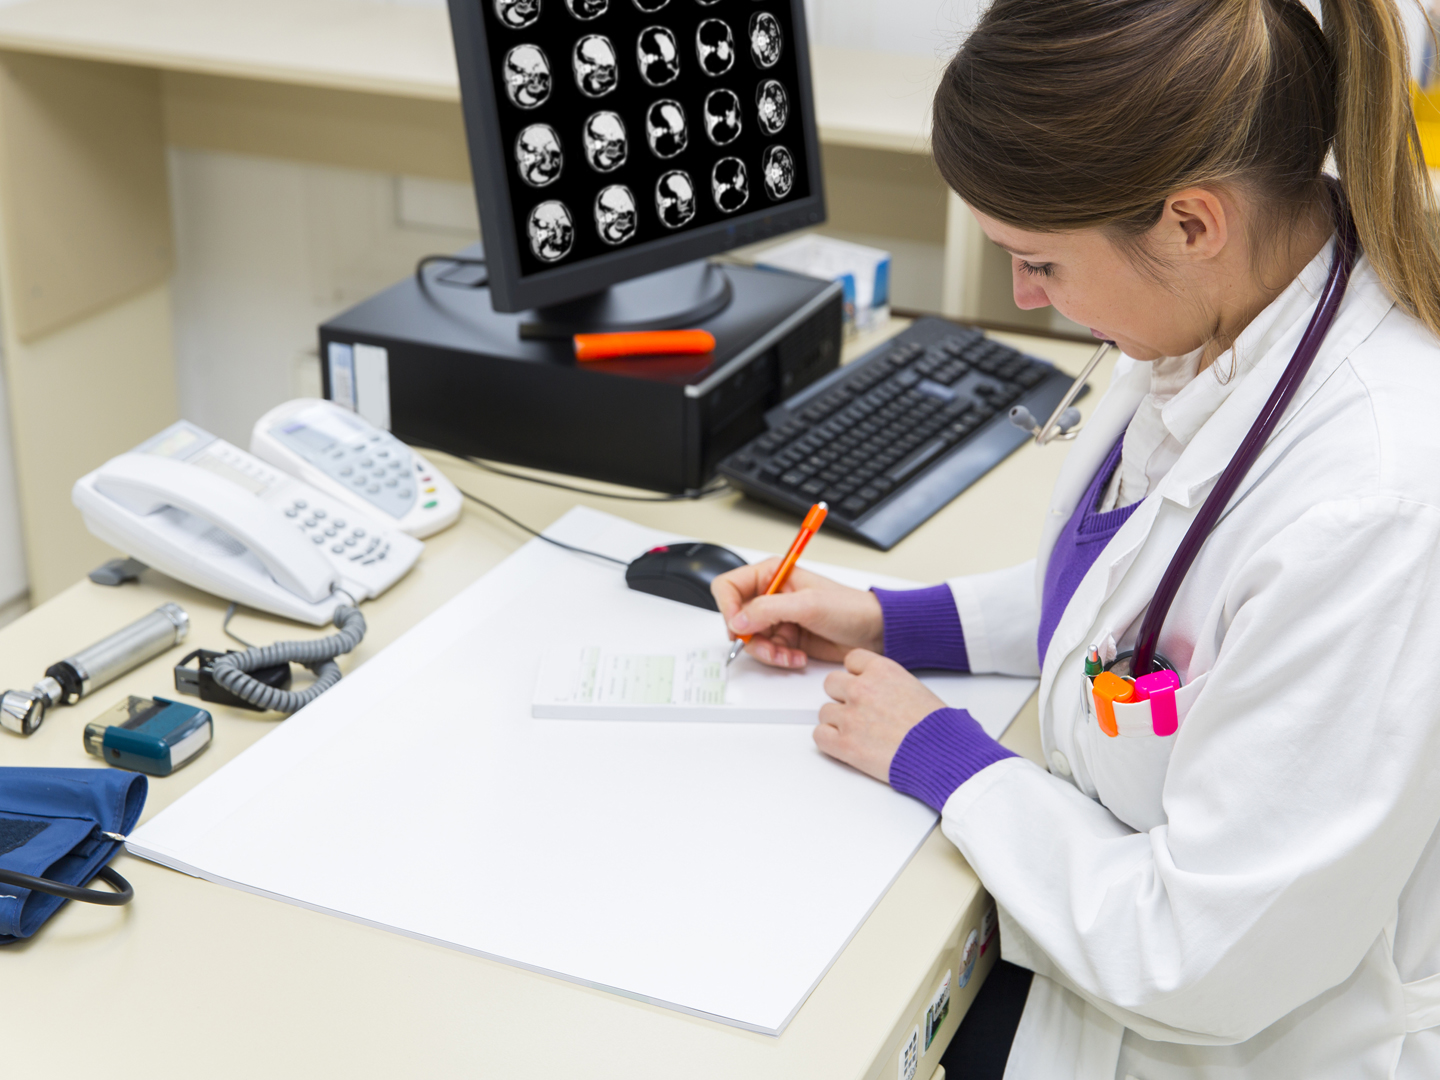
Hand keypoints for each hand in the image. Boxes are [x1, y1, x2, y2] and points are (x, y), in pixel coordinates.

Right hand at [711, 558, 883, 667]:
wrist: (872, 632)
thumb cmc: (849, 607)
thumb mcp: (808, 604)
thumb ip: (768, 610)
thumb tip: (737, 620)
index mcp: (772, 574)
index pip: (729, 586)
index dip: (728, 607)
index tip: (739, 625)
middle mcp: (770, 595)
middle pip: (736, 618)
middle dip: (750, 636)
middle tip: (768, 645)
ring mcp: (776, 618)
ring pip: (750, 639)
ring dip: (767, 652)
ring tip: (788, 654)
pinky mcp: (784, 638)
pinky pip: (767, 652)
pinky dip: (778, 658)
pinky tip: (797, 657)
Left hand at [816, 649, 946, 782]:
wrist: (941, 755)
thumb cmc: (937, 728)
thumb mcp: (915, 689)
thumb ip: (887, 685)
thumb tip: (876, 692)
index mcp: (882, 671)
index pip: (851, 660)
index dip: (856, 675)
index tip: (862, 685)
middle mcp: (862, 689)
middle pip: (831, 683)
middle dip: (842, 697)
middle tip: (859, 711)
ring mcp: (850, 716)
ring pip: (824, 711)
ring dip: (837, 722)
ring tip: (860, 734)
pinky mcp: (844, 743)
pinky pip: (819, 735)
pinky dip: (830, 742)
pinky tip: (848, 745)